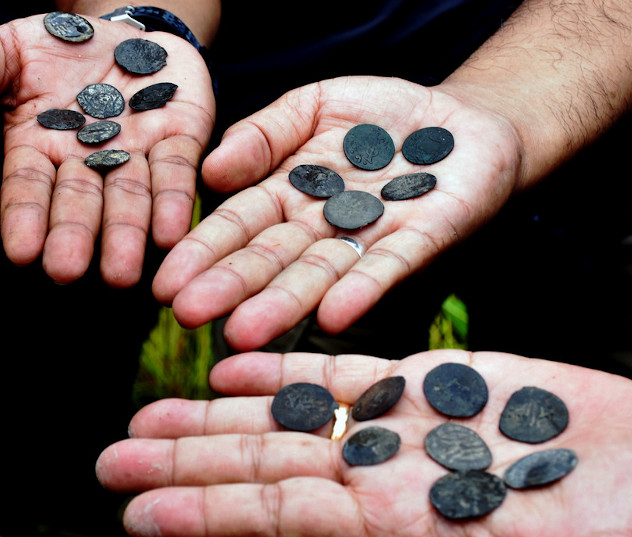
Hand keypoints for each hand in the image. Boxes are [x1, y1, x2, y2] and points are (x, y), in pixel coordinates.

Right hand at [0, 14, 215, 286]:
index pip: (27, 187)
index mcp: (38, 147)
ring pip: (129, 199)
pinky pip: (177, 174)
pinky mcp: (180, 142)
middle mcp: (86, 163)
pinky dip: (175, 203)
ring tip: (122, 274)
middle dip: (74, 236)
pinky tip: (173, 233)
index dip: (25, 218)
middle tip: (68, 272)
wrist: (126, 36)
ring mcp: (134, 155)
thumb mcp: (13, 49)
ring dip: (125, 235)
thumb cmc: (59, 49)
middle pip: (79, 204)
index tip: (20, 254)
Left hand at [97, 350, 631, 536]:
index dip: (203, 513)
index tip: (133, 511)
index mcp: (402, 524)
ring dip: (215, 414)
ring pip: (286, 417)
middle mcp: (383, 477)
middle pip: (260, 465)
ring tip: (147, 411)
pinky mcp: (433, 387)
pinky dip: (286, 369)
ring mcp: (402, 429)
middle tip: (108, 457)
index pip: (279, 518)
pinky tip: (234, 364)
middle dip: (182, 459)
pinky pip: (343, 375)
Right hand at [153, 76, 520, 347]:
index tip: (166, 285)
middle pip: (271, 259)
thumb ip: (264, 133)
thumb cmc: (381, 117)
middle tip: (189, 316)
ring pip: (320, 273)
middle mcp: (323, 226)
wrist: (465, 120)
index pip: (238, 226)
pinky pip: (389, 266)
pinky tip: (333, 315)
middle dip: (230, 287)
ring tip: (244, 334)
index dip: (202, 254)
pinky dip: (361, 290)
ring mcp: (371, 237)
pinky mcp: (424, 239)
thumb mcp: (313, 105)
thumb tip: (211, 171)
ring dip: (283, 304)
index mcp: (289, 195)